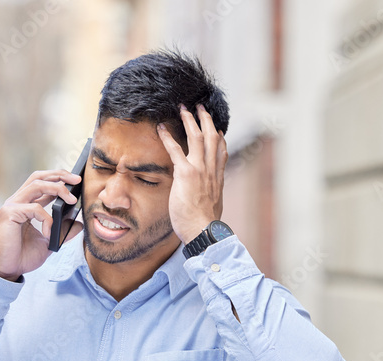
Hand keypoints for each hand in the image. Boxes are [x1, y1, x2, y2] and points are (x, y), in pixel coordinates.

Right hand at [0, 170, 83, 280]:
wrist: (6, 270)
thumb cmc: (22, 256)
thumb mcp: (49, 242)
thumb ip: (62, 231)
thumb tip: (78, 224)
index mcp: (25, 205)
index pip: (41, 183)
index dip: (58, 178)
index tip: (76, 181)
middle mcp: (17, 201)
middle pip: (38, 177)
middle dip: (59, 174)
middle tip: (77, 179)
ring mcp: (12, 206)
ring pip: (37, 185)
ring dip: (57, 189)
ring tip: (72, 200)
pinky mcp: (9, 214)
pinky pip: (34, 208)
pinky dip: (47, 219)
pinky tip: (49, 233)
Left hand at [156, 104, 227, 243]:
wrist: (203, 230)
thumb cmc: (205, 224)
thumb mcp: (213, 207)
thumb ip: (210, 197)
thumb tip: (209, 199)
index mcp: (217, 178)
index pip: (221, 152)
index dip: (220, 138)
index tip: (218, 129)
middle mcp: (211, 169)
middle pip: (212, 137)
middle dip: (206, 120)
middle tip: (200, 108)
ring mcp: (200, 169)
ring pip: (197, 137)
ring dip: (190, 120)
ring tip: (183, 108)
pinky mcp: (186, 173)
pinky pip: (175, 150)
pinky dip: (167, 137)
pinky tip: (160, 127)